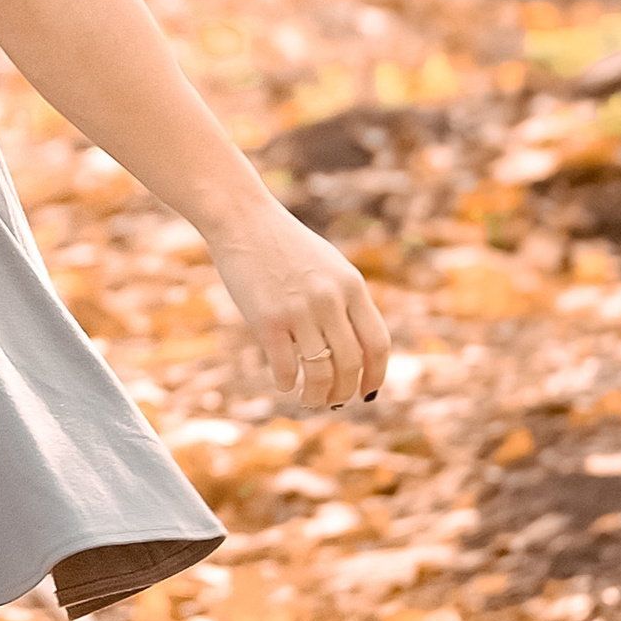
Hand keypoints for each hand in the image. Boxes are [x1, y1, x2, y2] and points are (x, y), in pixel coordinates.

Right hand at [203, 200, 388, 408]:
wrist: (243, 220)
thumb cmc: (285, 246)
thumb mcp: (328, 267)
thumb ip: (345, 301)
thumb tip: (355, 349)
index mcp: (352, 286)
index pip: (377, 344)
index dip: (376, 375)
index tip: (367, 392)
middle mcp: (330, 300)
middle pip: (350, 364)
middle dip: (344, 391)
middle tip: (334, 400)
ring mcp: (299, 311)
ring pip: (320, 372)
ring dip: (317, 395)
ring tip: (310, 400)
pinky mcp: (267, 320)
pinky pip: (285, 367)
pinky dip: (287, 383)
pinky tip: (284, 383)